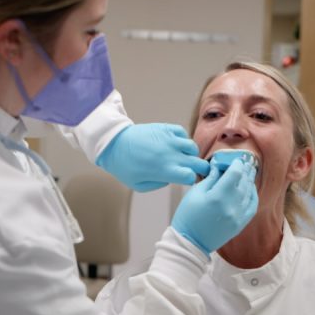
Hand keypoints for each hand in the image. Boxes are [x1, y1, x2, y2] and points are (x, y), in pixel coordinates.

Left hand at [95, 124, 211, 191]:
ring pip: (193, 147)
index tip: (188, 180)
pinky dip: (182, 139)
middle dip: (201, 169)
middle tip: (197, 171)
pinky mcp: (165, 128)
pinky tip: (175, 145)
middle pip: (198, 162)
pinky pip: (182, 133)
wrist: (113, 144)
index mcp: (164, 170)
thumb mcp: (139, 186)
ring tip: (184, 157)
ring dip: (191, 154)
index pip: (191, 176)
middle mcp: (170, 154)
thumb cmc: (124, 167)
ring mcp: (169, 140)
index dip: (192, 180)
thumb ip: (159, 184)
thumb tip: (171, 178)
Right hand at [171, 158, 258, 254]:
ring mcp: (238, 216)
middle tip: (245, 162)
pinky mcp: (240, 224)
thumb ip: (210, 178)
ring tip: (249, 172)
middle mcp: (231, 206)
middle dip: (245, 170)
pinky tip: (250, 188)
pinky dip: (253, 195)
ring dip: (250, 181)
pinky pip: (252, 206)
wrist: (190, 242)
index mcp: (218, 196)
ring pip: (250, 192)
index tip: (236, 160)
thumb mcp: (195, 193)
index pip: (235, 173)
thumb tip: (220, 167)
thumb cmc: (188, 216)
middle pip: (244, 181)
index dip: (237, 164)